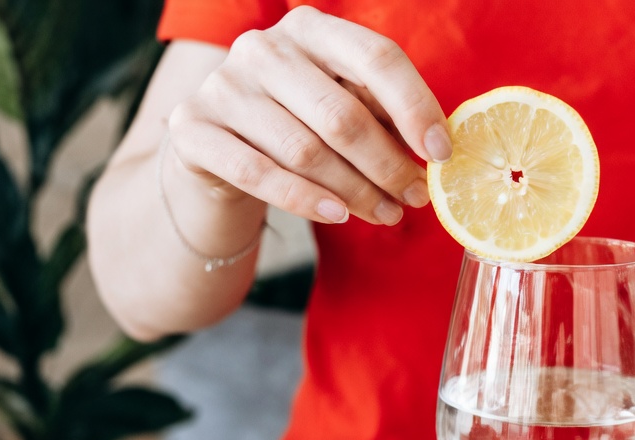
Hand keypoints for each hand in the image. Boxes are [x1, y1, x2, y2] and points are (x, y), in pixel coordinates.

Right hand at [164, 6, 450, 226]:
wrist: (215, 151)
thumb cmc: (297, 125)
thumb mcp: (342, 107)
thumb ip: (382, 118)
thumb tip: (437, 152)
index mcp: (310, 29)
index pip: (376, 57)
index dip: (415, 106)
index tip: (442, 153)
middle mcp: (262, 48)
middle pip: (342, 115)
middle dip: (388, 165)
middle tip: (417, 198)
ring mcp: (222, 86)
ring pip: (306, 152)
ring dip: (356, 192)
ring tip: (387, 214)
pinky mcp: (192, 129)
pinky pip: (260, 173)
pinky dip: (306, 200)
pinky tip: (339, 216)